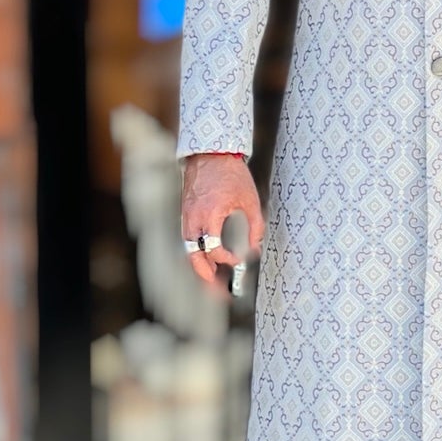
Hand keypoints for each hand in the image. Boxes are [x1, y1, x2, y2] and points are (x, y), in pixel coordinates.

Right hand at [181, 153, 263, 294]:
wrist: (211, 153)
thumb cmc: (231, 174)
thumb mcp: (250, 201)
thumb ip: (255, 227)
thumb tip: (255, 248)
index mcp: (210, 215)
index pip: (214, 248)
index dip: (226, 259)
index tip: (236, 260)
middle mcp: (194, 217)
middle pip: (193, 254)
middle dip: (203, 273)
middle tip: (215, 287)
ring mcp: (187, 214)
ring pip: (188, 246)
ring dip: (198, 263)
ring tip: (211, 275)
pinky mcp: (186, 211)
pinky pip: (187, 236)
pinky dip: (195, 249)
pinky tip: (206, 254)